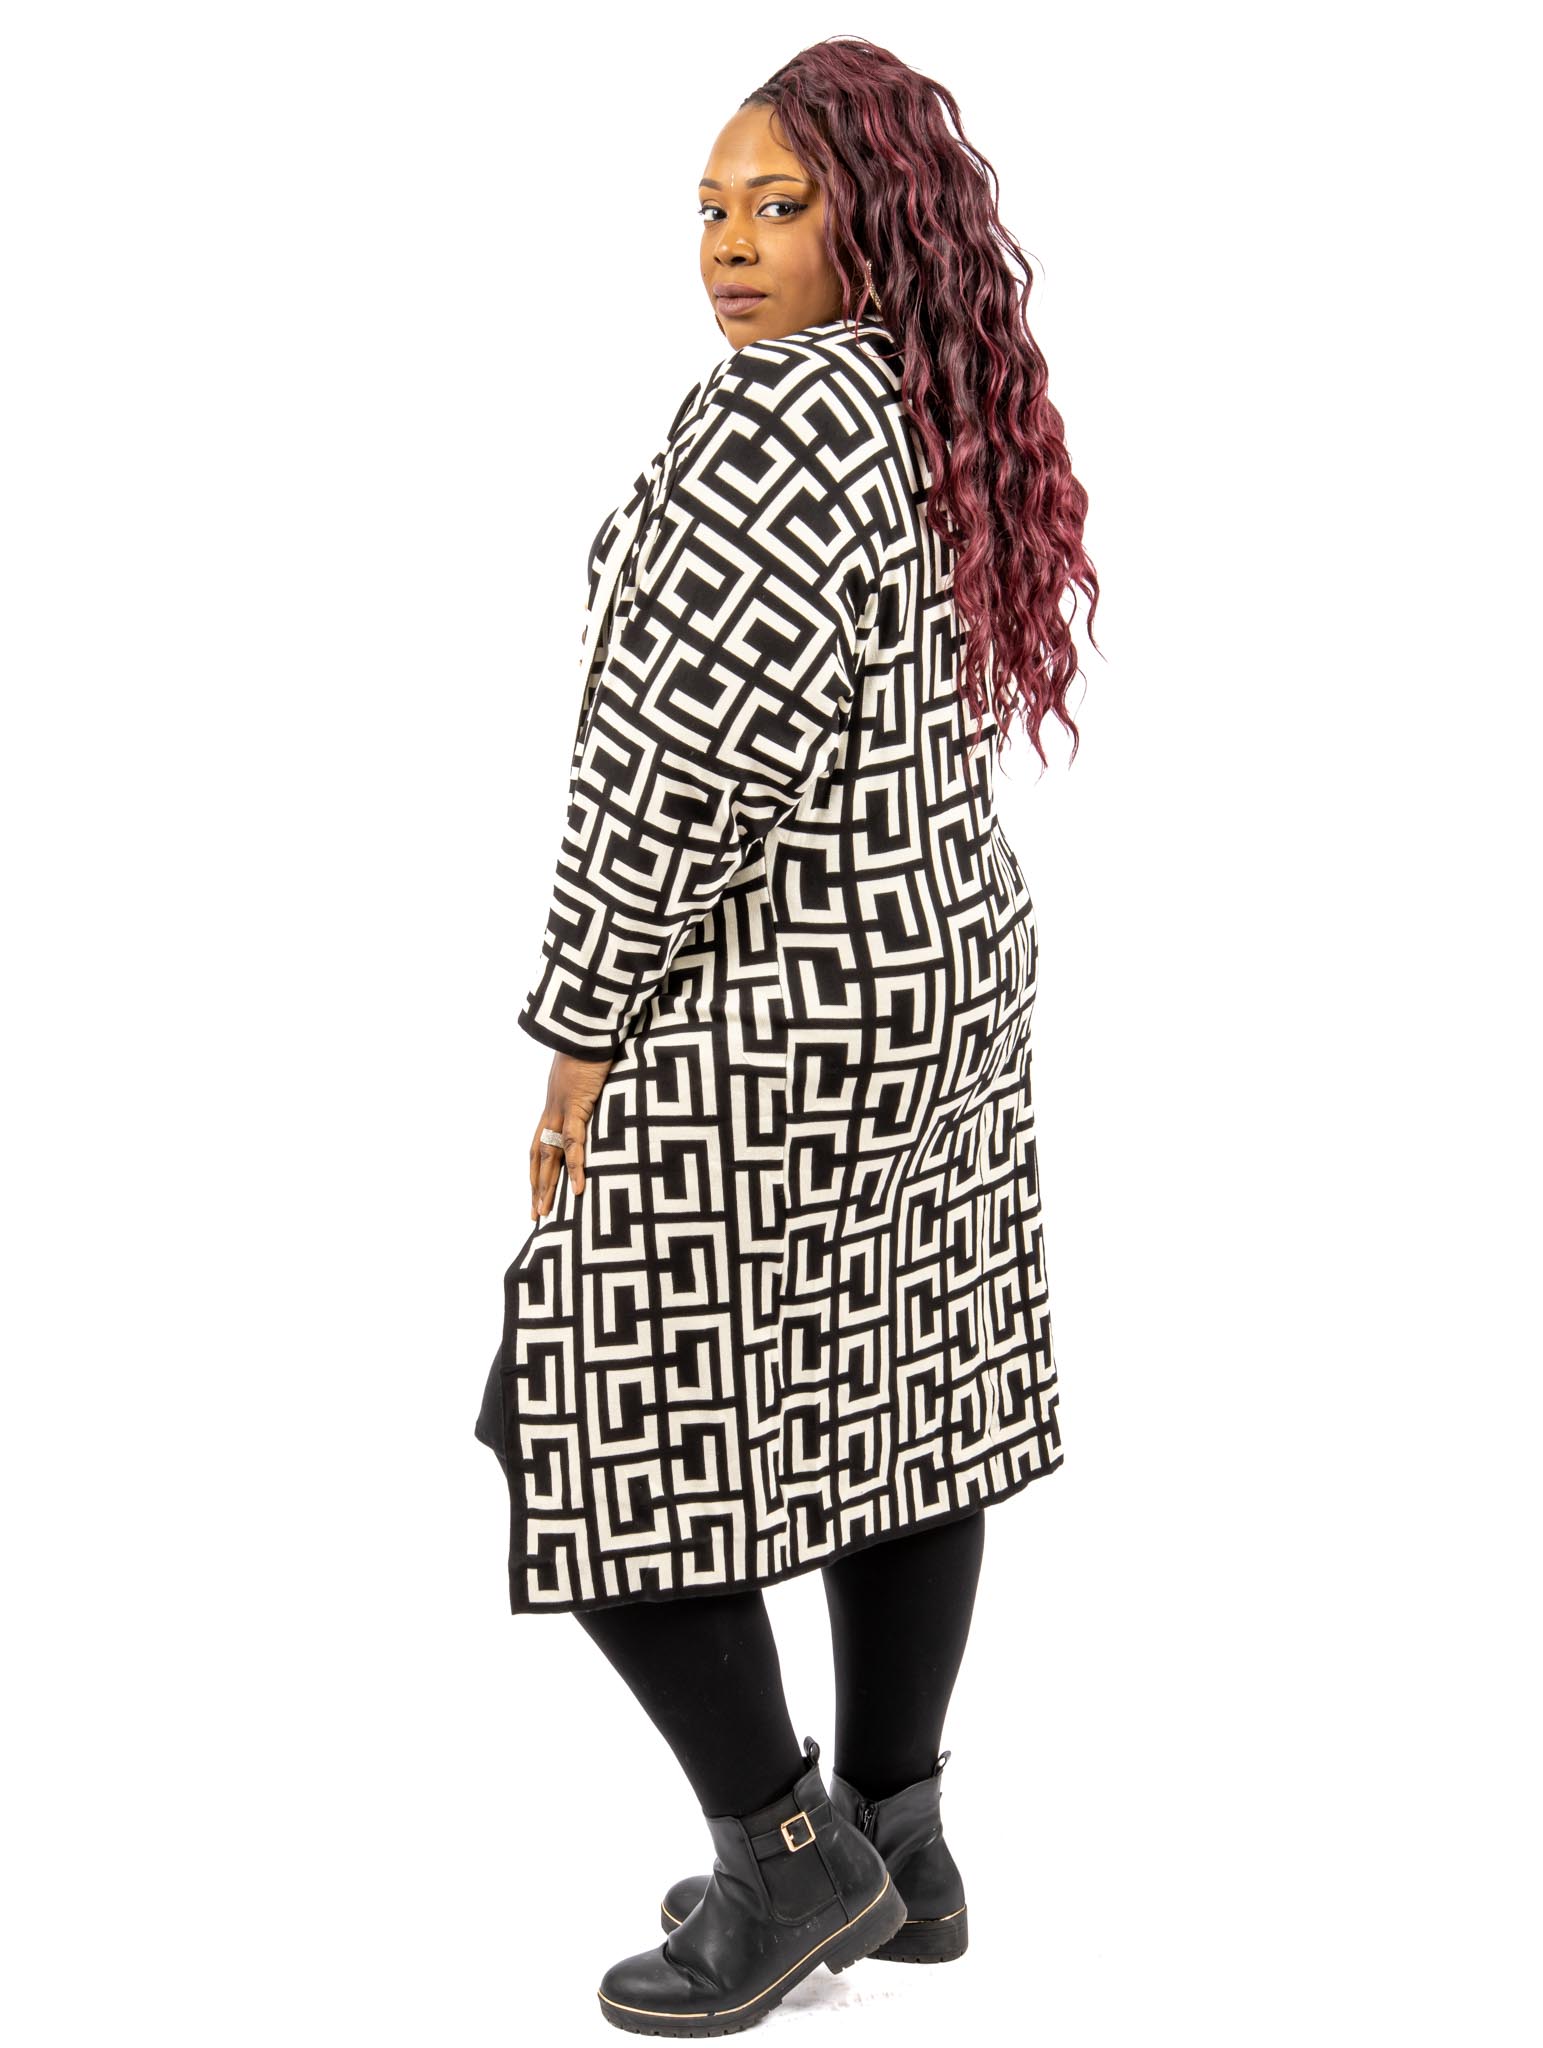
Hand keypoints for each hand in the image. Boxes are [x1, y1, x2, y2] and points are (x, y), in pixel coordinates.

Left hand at [530, 1050, 612, 1220]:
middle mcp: (552, 1110)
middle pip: (538, 1156)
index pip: (539, 1142)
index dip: (536, 1168)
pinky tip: (578, 1190)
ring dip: (547, 1186)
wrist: (586, 1024)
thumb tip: (606, 1091)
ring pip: (550, 1156)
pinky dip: (576, 1168)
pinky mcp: (577, 1106)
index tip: (535, 1190)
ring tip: (544, 1213)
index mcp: (554, 1103)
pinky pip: (575, 1144)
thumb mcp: (591, 1070)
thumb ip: (594, 1086)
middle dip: (535, 1186)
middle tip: (534, 1215)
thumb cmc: (593, 1042)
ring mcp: (561, 1110)